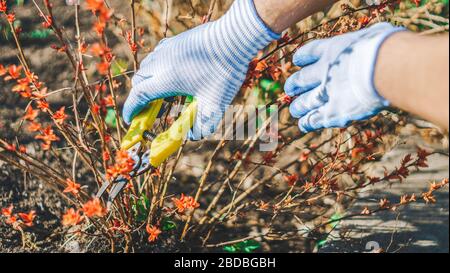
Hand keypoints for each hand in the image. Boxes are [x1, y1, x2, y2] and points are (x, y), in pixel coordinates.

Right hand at [123, 0, 278, 139]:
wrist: (234, 39)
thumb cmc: (224, 72)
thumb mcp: (214, 104)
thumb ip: (203, 124)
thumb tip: (193, 136)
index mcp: (166, 79)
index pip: (139, 96)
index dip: (131, 109)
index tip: (130, 120)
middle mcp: (161, 62)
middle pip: (139, 81)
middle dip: (138, 97)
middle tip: (148, 109)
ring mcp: (167, 49)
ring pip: (146, 66)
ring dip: (147, 81)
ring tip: (161, 93)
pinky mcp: (176, 41)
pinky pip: (157, 55)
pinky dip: (155, 67)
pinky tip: (168, 71)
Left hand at [285, 23, 404, 132]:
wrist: (384, 68)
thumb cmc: (386, 48)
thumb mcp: (374, 34)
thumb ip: (369, 38)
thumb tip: (378, 34)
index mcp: (332, 50)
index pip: (310, 52)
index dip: (303, 56)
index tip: (297, 60)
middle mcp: (324, 71)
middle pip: (302, 79)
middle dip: (295, 84)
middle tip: (290, 88)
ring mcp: (326, 93)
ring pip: (305, 102)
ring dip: (298, 106)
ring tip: (295, 109)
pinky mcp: (333, 113)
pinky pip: (314, 119)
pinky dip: (307, 122)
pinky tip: (303, 125)